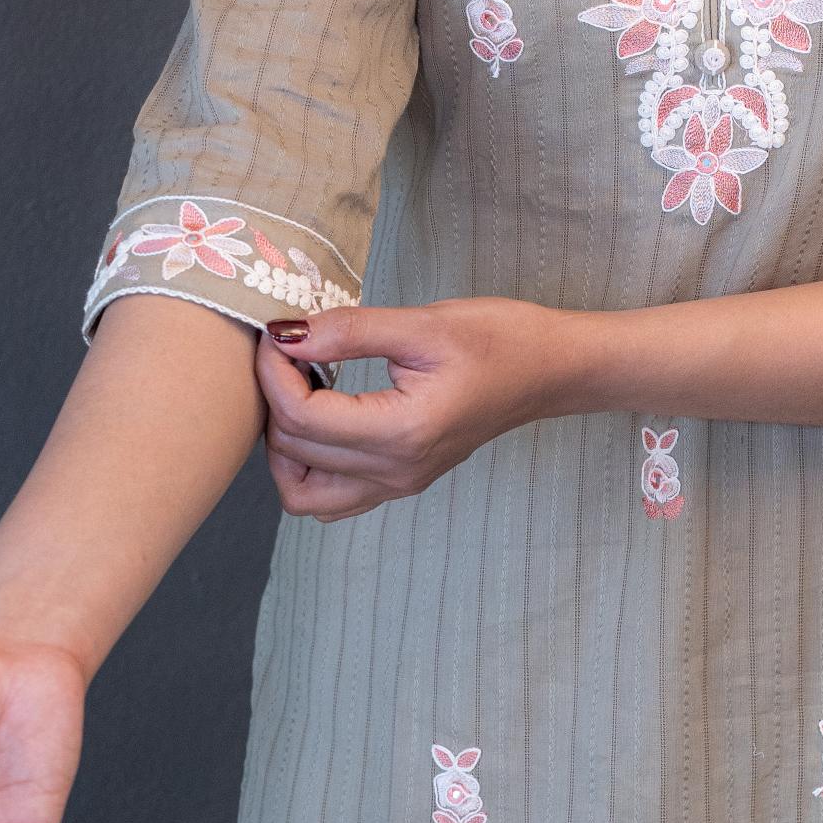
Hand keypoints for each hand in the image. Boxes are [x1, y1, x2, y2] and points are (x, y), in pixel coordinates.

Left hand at [257, 296, 558, 521]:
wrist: (549, 369)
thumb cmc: (499, 340)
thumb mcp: (422, 323)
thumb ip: (349, 332)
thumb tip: (286, 335)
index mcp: (403, 432)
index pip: (302, 417)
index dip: (273, 371)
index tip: (278, 331)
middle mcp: (396, 472)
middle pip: (294, 452)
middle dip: (274, 397)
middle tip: (289, 349)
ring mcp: (398, 485)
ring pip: (302, 494)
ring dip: (284, 445)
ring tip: (301, 389)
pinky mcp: (400, 482)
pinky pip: (331, 499)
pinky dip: (308, 467)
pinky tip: (324, 418)